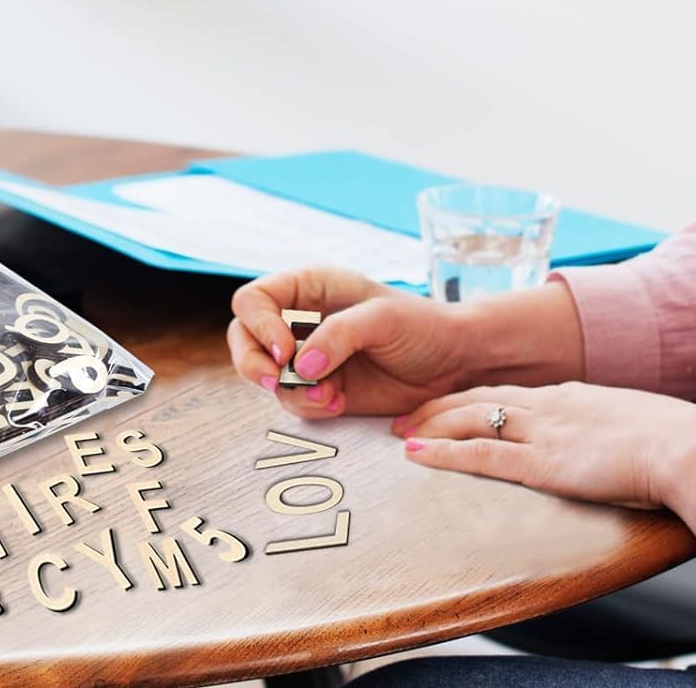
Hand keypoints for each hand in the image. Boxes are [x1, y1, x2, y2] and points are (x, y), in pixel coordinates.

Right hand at [228, 264, 478, 421]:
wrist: (452, 363)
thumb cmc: (423, 326)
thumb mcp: (384, 319)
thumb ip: (340, 335)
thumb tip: (300, 365)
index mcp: (311, 287)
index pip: (254, 300)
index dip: (259, 325)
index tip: (287, 350)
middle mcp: (301, 319)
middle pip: (243, 338)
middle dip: (253, 363)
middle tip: (278, 379)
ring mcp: (307, 356)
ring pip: (264, 376)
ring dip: (291, 391)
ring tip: (331, 395)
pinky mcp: (319, 388)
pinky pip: (291, 402)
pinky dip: (309, 407)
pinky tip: (339, 403)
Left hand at [389, 379, 695, 510]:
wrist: (689, 447)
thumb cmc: (676, 446)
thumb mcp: (638, 432)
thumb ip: (614, 437)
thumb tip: (615, 452)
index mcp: (574, 396)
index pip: (512, 393)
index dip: (474, 398)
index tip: (448, 404)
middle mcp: (552, 405)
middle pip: (481, 397)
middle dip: (440, 405)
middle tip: (406, 413)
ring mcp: (545, 430)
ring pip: (471, 418)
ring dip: (431, 424)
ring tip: (398, 430)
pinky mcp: (543, 463)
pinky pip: (481, 454)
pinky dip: (443, 452)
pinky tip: (417, 454)